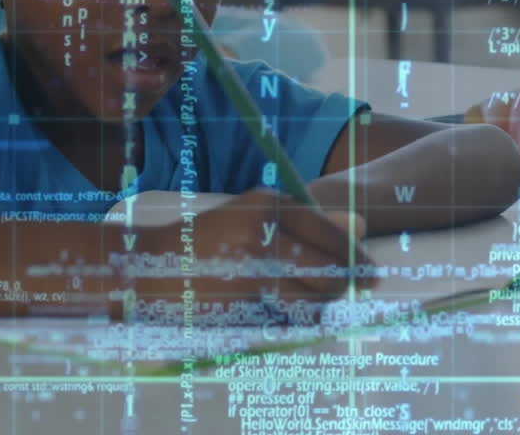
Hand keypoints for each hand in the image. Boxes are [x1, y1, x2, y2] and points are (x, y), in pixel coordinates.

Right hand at [139, 188, 375, 313]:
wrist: (149, 265)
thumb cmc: (208, 240)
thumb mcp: (254, 216)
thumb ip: (308, 222)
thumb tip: (363, 226)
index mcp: (269, 203)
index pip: (331, 233)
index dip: (356, 256)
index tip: (370, 269)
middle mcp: (263, 231)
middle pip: (330, 269)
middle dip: (345, 283)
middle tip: (356, 286)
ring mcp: (252, 266)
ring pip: (313, 296)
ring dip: (320, 302)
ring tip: (310, 296)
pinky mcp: (241, 299)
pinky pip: (287, 314)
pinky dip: (294, 316)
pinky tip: (281, 306)